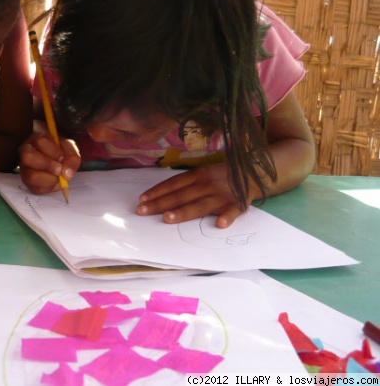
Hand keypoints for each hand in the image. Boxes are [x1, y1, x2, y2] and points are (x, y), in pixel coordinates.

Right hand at [19, 132, 80, 194]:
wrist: (58, 163)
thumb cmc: (61, 151)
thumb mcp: (69, 149)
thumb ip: (71, 157)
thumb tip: (67, 173)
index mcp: (36, 138)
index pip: (40, 141)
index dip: (53, 151)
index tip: (62, 157)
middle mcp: (26, 151)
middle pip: (28, 156)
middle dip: (48, 164)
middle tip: (59, 169)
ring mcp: (24, 168)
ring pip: (30, 175)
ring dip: (49, 178)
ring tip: (58, 177)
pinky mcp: (28, 182)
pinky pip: (35, 188)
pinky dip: (49, 187)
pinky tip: (54, 181)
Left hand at [136, 163, 256, 227]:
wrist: (254, 172)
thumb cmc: (222, 175)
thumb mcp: (204, 173)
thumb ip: (188, 183)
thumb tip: (163, 194)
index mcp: (199, 175)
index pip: (174, 184)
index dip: (157, 192)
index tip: (142, 199)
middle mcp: (208, 184)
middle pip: (181, 195)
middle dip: (160, 204)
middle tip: (143, 211)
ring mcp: (222, 195)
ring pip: (200, 205)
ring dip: (183, 211)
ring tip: (167, 218)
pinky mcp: (238, 204)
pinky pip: (232, 212)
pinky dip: (227, 217)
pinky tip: (219, 224)